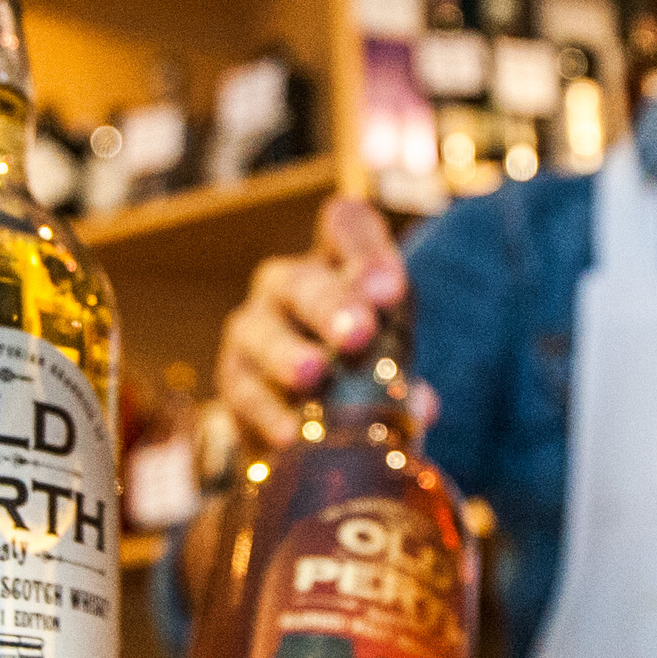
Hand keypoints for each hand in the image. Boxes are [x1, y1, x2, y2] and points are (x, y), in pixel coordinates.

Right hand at [215, 194, 430, 449]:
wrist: (308, 415)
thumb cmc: (360, 364)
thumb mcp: (391, 348)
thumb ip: (407, 365)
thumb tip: (421, 405)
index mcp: (335, 263)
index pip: (347, 225)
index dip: (367, 249)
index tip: (392, 288)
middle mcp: (286, 286)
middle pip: (302, 282)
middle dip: (331, 305)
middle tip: (359, 331)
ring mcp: (253, 331)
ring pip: (261, 333)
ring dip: (288, 354)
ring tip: (313, 373)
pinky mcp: (235, 382)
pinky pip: (244, 392)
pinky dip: (267, 412)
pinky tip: (290, 432)